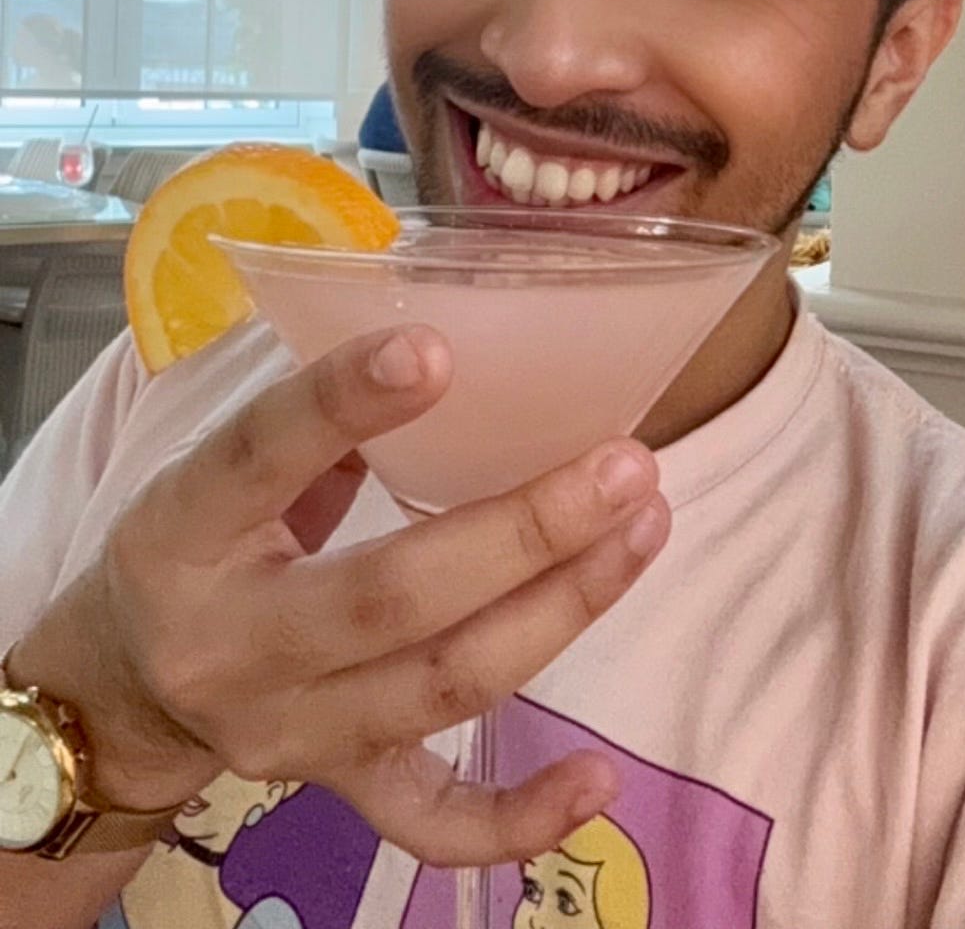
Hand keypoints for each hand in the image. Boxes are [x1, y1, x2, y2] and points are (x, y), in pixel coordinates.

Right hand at [8, 327, 668, 865]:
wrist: (116, 692)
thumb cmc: (195, 547)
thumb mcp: (214, 470)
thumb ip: (318, 423)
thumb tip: (453, 346)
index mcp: (185, 532)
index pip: (260, 457)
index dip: (344, 404)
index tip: (437, 349)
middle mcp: (234, 644)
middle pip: (390, 597)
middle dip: (523, 531)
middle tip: (623, 466)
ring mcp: (288, 732)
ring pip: (439, 687)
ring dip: (558, 611)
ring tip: (643, 529)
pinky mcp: (330, 787)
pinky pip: (429, 821)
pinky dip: (519, 815)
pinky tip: (602, 777)